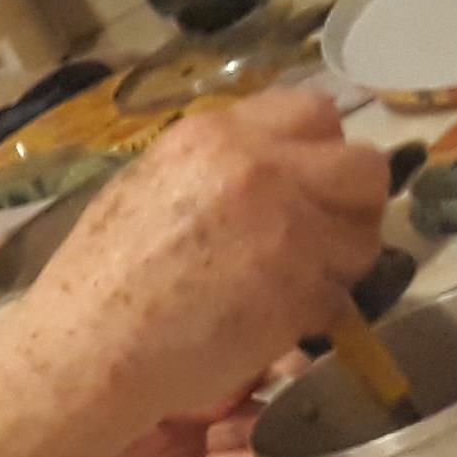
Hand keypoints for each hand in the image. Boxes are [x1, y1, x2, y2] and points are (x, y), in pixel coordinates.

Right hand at [16, 89, 389, 437]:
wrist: (90, 345)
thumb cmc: (102, 276)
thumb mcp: (153, 184)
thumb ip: (220, 166)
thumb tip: (273, 170)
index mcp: (218, 134)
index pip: (317, 112)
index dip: (321, 153)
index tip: (305, 187)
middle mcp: (262, 167)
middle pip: (365, 167)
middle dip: (352, 205)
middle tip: (321, 239)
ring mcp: (288, 227)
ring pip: (366, 235)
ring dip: (341, 264)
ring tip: (295, 286)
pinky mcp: (302, 288)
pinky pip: (342, 296)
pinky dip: (319, 314)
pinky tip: (276, 323)